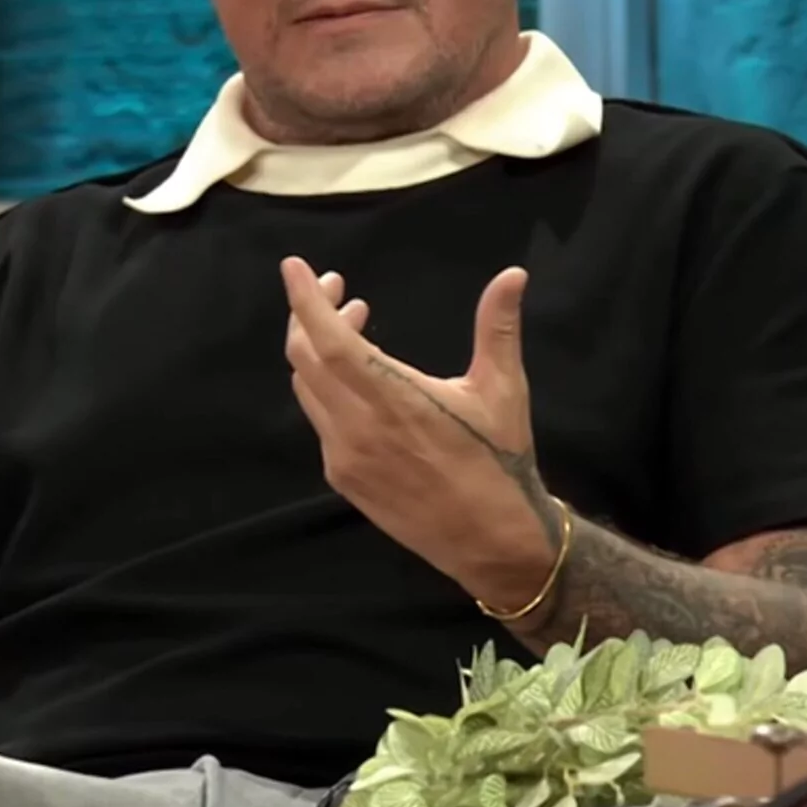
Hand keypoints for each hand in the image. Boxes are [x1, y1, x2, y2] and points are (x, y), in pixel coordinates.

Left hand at [280, 257, 557, 601]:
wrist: (493, 540)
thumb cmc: (500, 458)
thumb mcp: (502, 389)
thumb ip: (498, 328)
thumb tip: (513, 274)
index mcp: (394, 399)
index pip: (331, 341)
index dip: (307, 301)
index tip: (293, 267)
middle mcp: (358, 428)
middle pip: (305, 359)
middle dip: (310, 315)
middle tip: (337, 288)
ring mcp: (345, 456)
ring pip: (307, 389)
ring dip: (317, 350)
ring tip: (353, 325)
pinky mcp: (343, 479)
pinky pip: (319, 420)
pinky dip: (325, 387)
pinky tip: (357, 380)